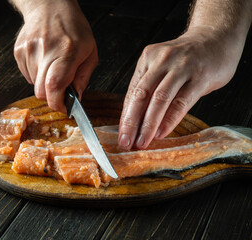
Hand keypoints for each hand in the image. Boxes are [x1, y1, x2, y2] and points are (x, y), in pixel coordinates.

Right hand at [13, 0, 97, 111]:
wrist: (49, 6)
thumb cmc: (73, 28)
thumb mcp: (90, 52)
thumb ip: (83, 77)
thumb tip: (76, 98)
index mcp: (67, 51)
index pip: (54, 85)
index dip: (57, 103)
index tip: (64, 108)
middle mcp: (45, 50)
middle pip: (40, 91)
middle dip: (51, 97)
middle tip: (61, 90)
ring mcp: (29, 51)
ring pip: (34, 84)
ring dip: (44, 83)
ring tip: (53, 65)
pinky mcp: (19, 52)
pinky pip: (27, 75)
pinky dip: (36, 74)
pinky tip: (43, 60)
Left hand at [118, 27, 243, 149]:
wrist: (216, 37)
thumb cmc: (187, 58)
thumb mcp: (163, 67)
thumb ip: (150, 88)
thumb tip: (136, 119)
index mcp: (148, 59)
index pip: (132, 92)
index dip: (125, 116)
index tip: (121, 134)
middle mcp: (162, 60)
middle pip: (141, 95)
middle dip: (131, 122)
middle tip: (126, 141)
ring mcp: (182, 67)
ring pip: (160, 99)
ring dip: (148, 124)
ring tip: (143, 141)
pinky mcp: (200, 76)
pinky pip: (181, 101)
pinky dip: (170, 120)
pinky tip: (162, 132)